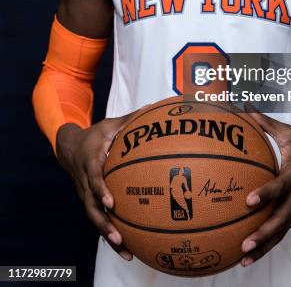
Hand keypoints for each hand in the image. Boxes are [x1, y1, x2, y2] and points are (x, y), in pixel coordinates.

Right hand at [56, 107, 146, 260]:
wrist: (68, 146)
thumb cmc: (95, 135)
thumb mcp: (110, 124)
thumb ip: (131, 119)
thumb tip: (153, 108)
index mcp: (91, 162)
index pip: (94, 178)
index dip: (101, 190)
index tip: (112, 201)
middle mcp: (85, 182)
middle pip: (92, 207)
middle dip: (104, 224)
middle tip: (118, 237)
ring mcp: (86, 195)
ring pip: (95, 218)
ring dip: (108, 235)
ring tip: (126, 251)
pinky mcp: (89, 202)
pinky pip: (99, 219)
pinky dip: (110, 234)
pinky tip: (128, 249)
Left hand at [240, 108, 290, 266]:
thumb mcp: (288, 134)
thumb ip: (266, 124)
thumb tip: (246, 109)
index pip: (280, 186)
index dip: (266, 194)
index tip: (249, 201)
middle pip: (281, 218)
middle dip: (263, 232)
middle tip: (245, 242)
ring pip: (281, 232)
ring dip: (264, 246)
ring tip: (243, 257)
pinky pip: (281, 234)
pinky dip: (267, 246)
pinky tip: (249, 255)